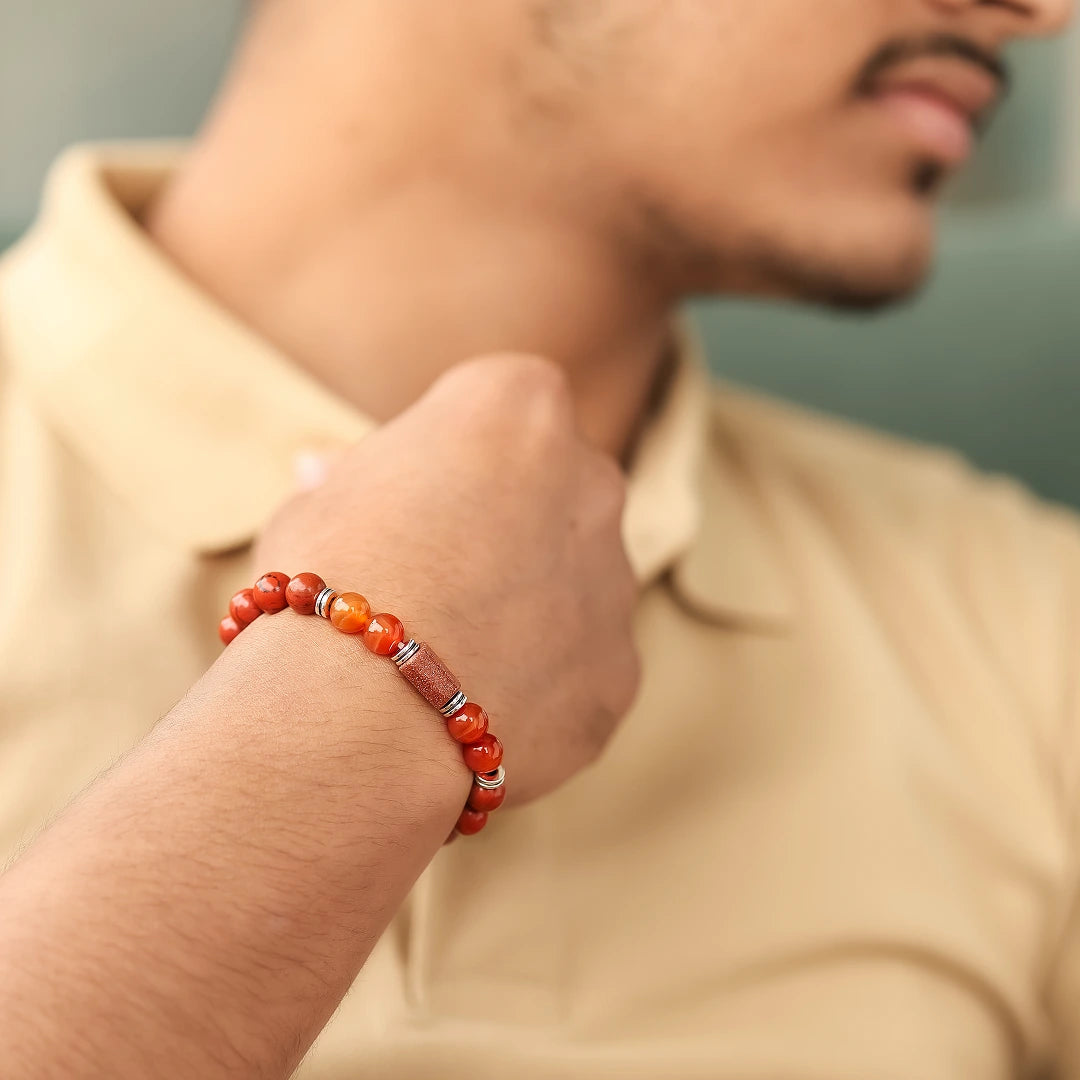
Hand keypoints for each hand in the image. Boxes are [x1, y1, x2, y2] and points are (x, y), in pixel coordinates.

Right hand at [255, 356, 640, 803]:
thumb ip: (350, 479)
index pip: (499, 401)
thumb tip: (327, 472)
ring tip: (445, 653)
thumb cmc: (327, 585)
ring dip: (526, 600)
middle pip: (552, 484)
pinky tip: (474, 704)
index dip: (448, 449)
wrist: (360, 720)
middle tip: (429, 574)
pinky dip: (540, 679)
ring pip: (574, 576)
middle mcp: (591, 481)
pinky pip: (581, 663)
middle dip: (503, 518)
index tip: (407, 495)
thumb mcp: (315, 505)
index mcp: (520, 408)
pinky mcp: (619, 672)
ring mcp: (616, 582)